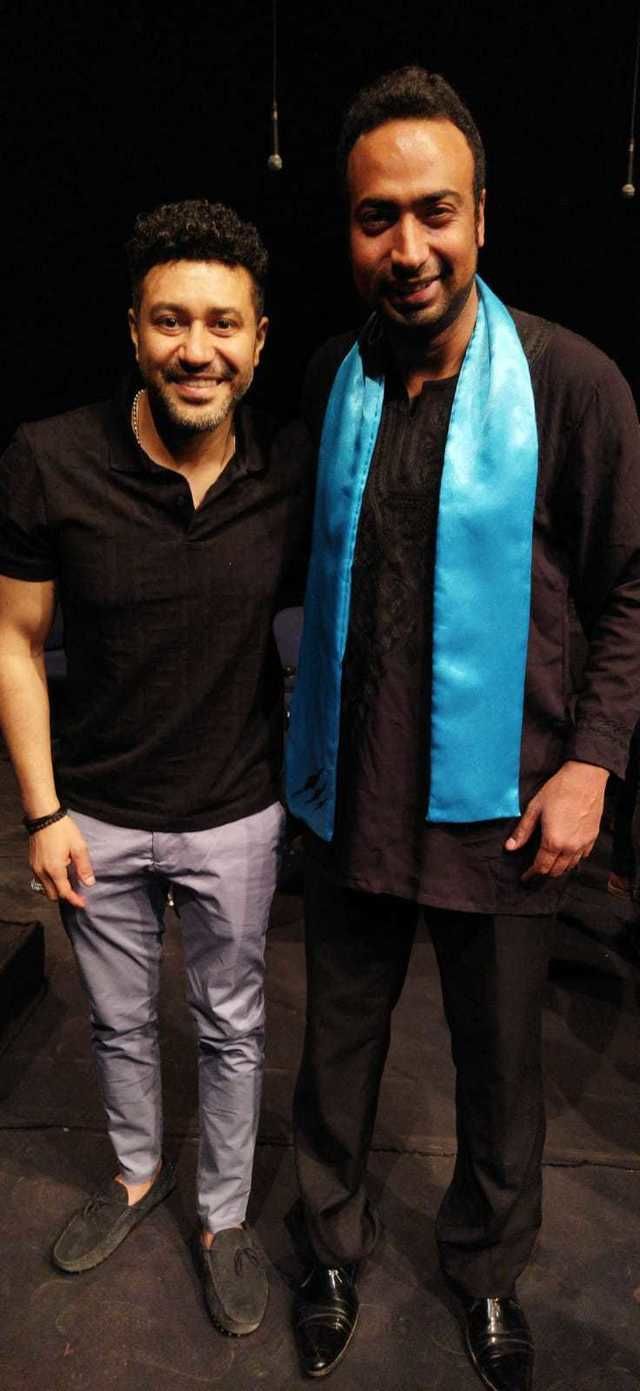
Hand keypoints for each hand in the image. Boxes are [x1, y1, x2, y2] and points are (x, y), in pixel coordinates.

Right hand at [29, 815, 94, 906]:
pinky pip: (40, 879)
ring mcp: (35, 868)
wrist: (44, 816)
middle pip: (53, 895)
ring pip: (45, 888)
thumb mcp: (79, 847)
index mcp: (55, 869)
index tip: (83, 903)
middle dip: (65, 896)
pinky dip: (49, 881)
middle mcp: (42, 872)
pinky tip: (59, 873)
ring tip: (68, 882)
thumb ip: (84, 867)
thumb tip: (89, 883)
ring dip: (56, 889)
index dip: (75, 900)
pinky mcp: (32, 863)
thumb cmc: (62, 830)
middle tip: (77, 892)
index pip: (64, 893)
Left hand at [504, 760, 608, 881]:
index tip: (525, 877)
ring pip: (571, 866)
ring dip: (559, 867)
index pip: (541, 867)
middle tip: (536, 869)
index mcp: (553, 841)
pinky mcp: (593, 837)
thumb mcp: (535, 809)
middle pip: (557, 870)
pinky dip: (573, 859)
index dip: (531, 874)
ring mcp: (584, 843)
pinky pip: (583, 856)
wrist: (585, 778)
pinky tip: (567, 853)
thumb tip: (510, 847)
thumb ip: (523, 831)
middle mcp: (570, 847)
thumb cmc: (558, 790)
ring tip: (550, 863)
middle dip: (545, 872)